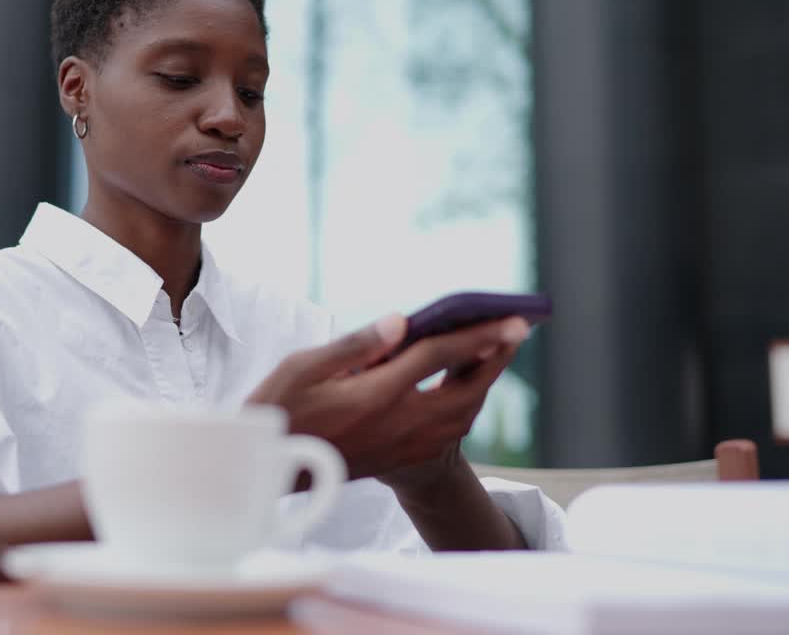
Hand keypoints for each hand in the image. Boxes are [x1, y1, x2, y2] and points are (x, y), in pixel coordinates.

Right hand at [247, 314, 528, 488]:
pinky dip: (466, 404)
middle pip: (465, 389)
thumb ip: (355, 344)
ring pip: (462, 413)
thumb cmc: (280, 409)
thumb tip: (400, 323)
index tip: (509, 317)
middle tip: (518, 328)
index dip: (477, 333)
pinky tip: (464, 387)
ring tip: (496, 351)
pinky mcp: (399, 458)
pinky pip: (448, 430)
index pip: (438, 356)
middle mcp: (398, 423)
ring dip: (485, 381)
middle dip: (496, 357)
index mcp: (375, 395)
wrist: (269, 469)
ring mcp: (402, 445)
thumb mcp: (302, 367)